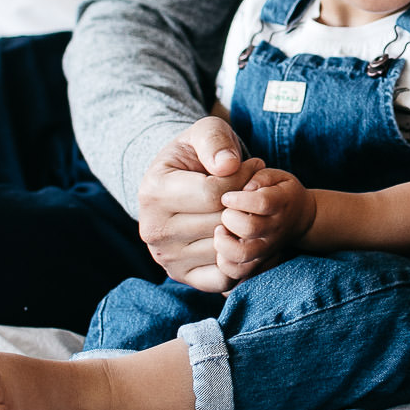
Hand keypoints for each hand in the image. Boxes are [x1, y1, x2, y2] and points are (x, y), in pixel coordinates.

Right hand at [135, 115, 263, 292]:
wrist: (182, 182)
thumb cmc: (196, 154)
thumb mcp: (204, 132)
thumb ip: (215, 140)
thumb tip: (227, 166)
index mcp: (153, 192)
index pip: (213, 193)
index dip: (243, 178)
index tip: (253, 165)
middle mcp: (153, 229)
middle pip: (220, 222)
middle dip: (246, 202)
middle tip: (256, 185)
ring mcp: (166, 257)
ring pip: (225, 249)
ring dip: (247, 228)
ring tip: (249, 204)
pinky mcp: (181, 276)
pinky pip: (223, 278)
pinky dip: (242, 260)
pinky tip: (244, 233)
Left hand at [214, 167, 314, 281]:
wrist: (300, 218)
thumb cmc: (278, 191)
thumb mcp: (274, 175)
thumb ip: (257, 176)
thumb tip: (243, 187)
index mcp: (280, 202)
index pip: (261, 203)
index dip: (238, 199)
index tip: (226, 196)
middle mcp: (275, 228)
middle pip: (249, 228)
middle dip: (229, 218)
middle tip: (224, 213)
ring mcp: (267, 248)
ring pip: (242, 255)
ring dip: (224, 243)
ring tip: (220, 232)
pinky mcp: (259, 263)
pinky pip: (238, 273)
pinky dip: (224, 264)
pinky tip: (220, 249)